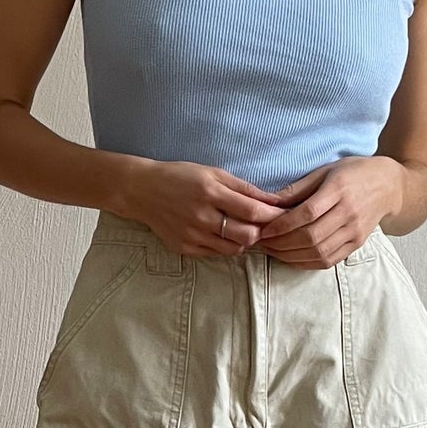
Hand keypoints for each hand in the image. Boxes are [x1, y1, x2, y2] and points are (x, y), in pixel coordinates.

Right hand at [119, 159, 287, 257]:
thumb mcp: (213, 173)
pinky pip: (216, 254)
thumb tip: (273, 200)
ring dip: (245, 242)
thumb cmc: (181, 177)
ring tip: (243, 230)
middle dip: (261, 232)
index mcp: (210, 192)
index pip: (252, 211)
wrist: (143, 191)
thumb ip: (243, 188)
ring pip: (234, 249)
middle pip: (247, 235)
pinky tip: (223, 235)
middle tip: (263, 225)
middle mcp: (202, 216)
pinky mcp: (186, 248)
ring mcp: (193, 235)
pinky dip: (226, 246)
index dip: (272, 216)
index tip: (283, 216)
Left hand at [253, 155, 407, 267]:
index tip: (264, 229)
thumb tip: (268, 203)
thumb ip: (298, 188)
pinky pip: (329, 260)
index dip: (283, 225)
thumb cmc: (353, 173)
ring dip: (291, 256)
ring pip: (318, 252)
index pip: (307, 213)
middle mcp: (349, 212)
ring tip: (273, 251)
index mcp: (339, 189)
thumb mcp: (325, 170)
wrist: (389, 186)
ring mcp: (355, 231)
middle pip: (311, 236)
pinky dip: (306, 263)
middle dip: (282, 243)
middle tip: (263, 243)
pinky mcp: (357, 244)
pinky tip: (291, 257)